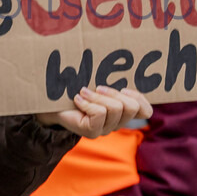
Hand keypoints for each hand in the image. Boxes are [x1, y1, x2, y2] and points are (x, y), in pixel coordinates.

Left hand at [36, 86, 152, 138]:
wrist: (51, 101)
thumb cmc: (76, 87)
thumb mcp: (97, 80)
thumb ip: (112, 77)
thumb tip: (125, 63)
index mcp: (122, 111)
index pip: (145, 111)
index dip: (140, 98)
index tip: (125, 88)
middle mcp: (116, 123)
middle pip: (130, 107)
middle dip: (114, 93)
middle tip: (98, 87)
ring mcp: (105, 129)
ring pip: (115, 109)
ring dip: (98, 96)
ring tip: (84, 91)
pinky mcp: (92, 132)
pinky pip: (99, 114)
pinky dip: (88, 102)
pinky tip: (78, 99)